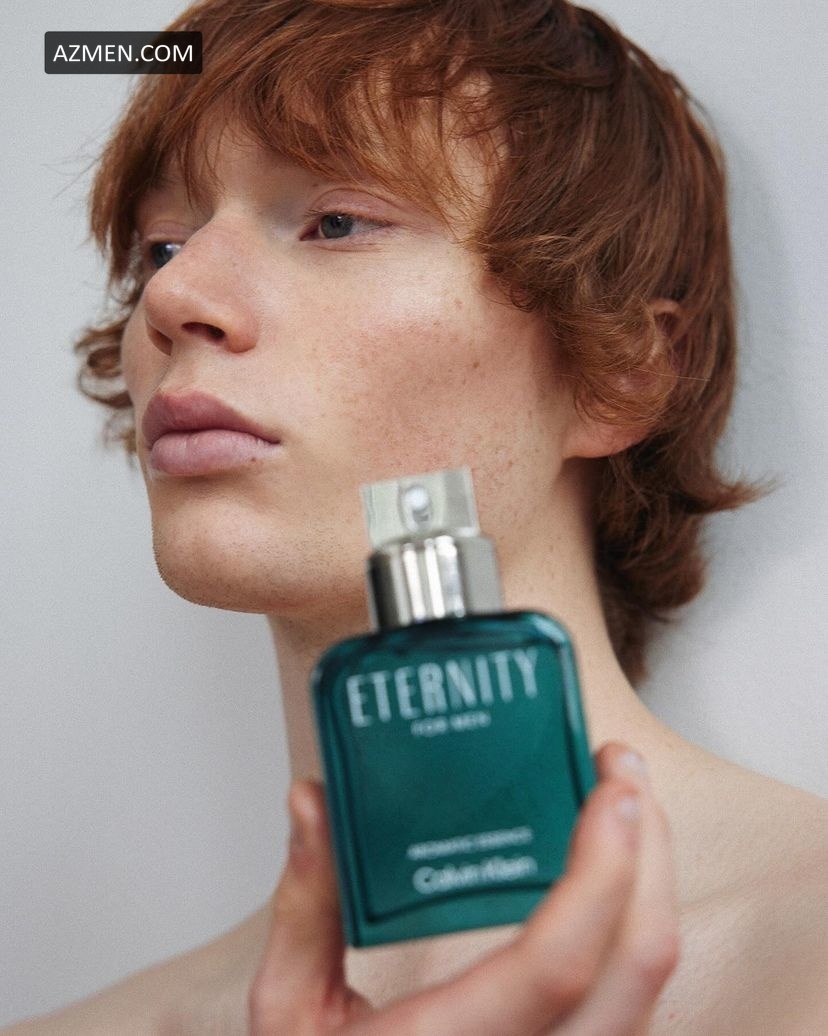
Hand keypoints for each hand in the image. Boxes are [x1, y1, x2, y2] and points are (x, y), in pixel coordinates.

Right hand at [249, 742, 678, 1034]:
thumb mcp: (288, 1013)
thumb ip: (306, 903)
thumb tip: (313, 802)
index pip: (558, 966)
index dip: (602, 872)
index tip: (611, 790)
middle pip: (637, 969)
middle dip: (649, 854)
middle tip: (621, 772)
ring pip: (648, 991)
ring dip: (648, 887)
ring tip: (620, 810)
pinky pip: (631, 1007)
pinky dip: (631, 931)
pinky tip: (607, 881)